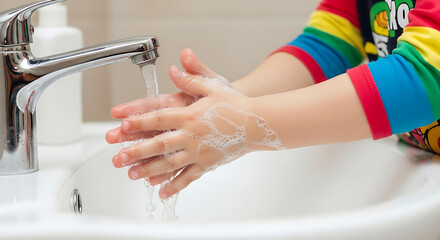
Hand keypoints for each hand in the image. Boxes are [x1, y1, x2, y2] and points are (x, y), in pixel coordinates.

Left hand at [106, 50, 284, 198]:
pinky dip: (175, 185)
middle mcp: (192, 136)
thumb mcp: (213, 87)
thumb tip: (174, 68)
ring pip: (170, 164)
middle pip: (160, 145)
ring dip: (149, 170)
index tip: (123, 124)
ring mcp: (200, 153)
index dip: (140, 121)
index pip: (160, 118)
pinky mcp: (208, 164)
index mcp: (191, 115)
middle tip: (118, 159)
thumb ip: (191, 80)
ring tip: (132, 176)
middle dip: (137, 152)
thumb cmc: (236, 105)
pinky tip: (162, 192)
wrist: (258, 124)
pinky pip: (189, 177)